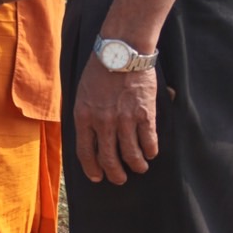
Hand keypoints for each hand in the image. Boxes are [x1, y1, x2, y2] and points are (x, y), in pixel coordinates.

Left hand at [73, 57, 158, 183]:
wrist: (121, 53)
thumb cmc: (99, 70)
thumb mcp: (82, 93)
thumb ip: (86, 115)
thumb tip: (90, 135)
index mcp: (83, 116)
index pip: (85, 151)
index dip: (92, 168)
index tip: (97, 177)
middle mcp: (102, 122)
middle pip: (109, 158)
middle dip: (115, 174)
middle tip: (120, 179)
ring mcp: (124, 119)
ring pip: (131, 154)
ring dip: (136, 165)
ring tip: (139, 168)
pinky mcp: (144, 114)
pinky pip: (149, 141)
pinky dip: (151, 151)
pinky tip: (151, 153)